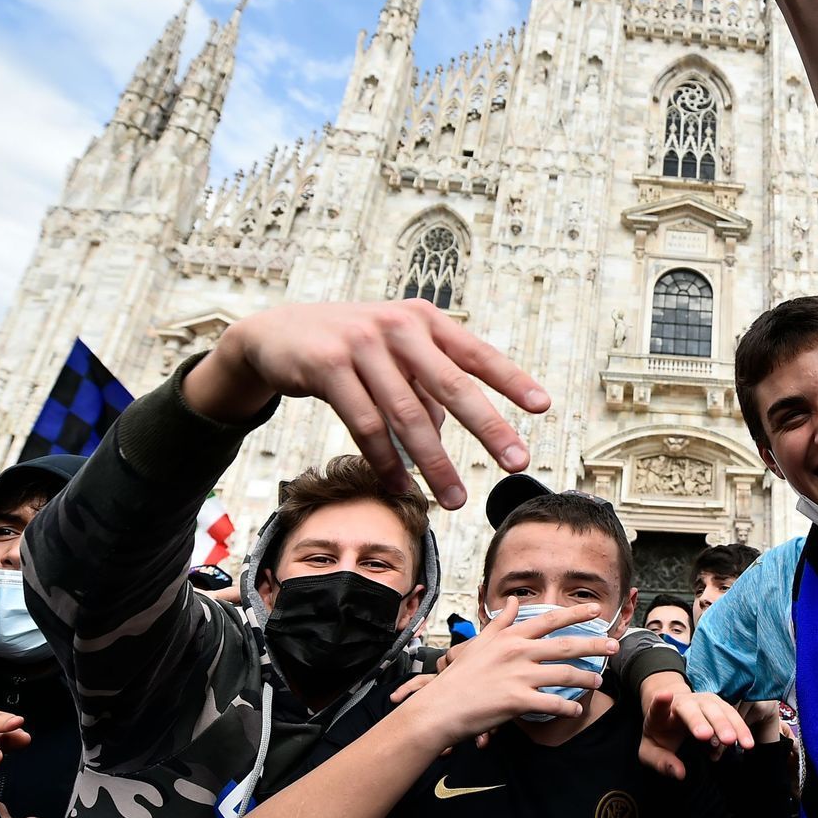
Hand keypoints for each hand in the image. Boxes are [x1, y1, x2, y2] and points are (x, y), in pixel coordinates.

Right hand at [184, 300, 548, 508]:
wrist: (275, 333)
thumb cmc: (347, 346)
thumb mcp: (392, 352)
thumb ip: (423, 383)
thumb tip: (449, 428)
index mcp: (424, 319)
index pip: (476, 353)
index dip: (511, 380)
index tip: (543, 407)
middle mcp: (399, 326)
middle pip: (452, 386)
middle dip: (488, 428)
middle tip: (516, 462)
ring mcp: (362, 343)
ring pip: (408, 416)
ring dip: (435, 463)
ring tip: (455, 498)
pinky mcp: (328, 366)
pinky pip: (366, 426)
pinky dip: (387, 463)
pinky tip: (403, 488)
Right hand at [398, 599, 616, 748]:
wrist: (439, 708)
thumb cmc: (458, 678)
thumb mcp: (479, 644)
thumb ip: (501, 622)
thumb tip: (515, 601)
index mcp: (510, 637)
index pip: (549, 620)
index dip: (575, 614)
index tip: (596, 612)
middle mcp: (517, 652)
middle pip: (566, 645)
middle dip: (594, 645)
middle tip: (614, 646)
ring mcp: (519, 676)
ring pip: (565, 674)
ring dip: (586, 678)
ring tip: (598, 682)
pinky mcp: (518, 701)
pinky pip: (553, 703)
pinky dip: (568, 708)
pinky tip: (577, 710)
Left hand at [638, 679, 752, 780]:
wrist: (671, 714)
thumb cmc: (661, 735)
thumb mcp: (651, 752)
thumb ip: (662, 762)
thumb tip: (680, 773)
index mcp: (661, 714)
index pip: (657, 707)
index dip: (660, 702)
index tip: (664, 695)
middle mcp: (683, 703)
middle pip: (692, 709)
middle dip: (703, 721)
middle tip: (713, 737)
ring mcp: (702, 701)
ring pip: (718, 709)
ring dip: (730, 725)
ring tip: (742, 743)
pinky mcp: (718, 705)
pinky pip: (731, 715)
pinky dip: (740, 728)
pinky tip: (747, 743)